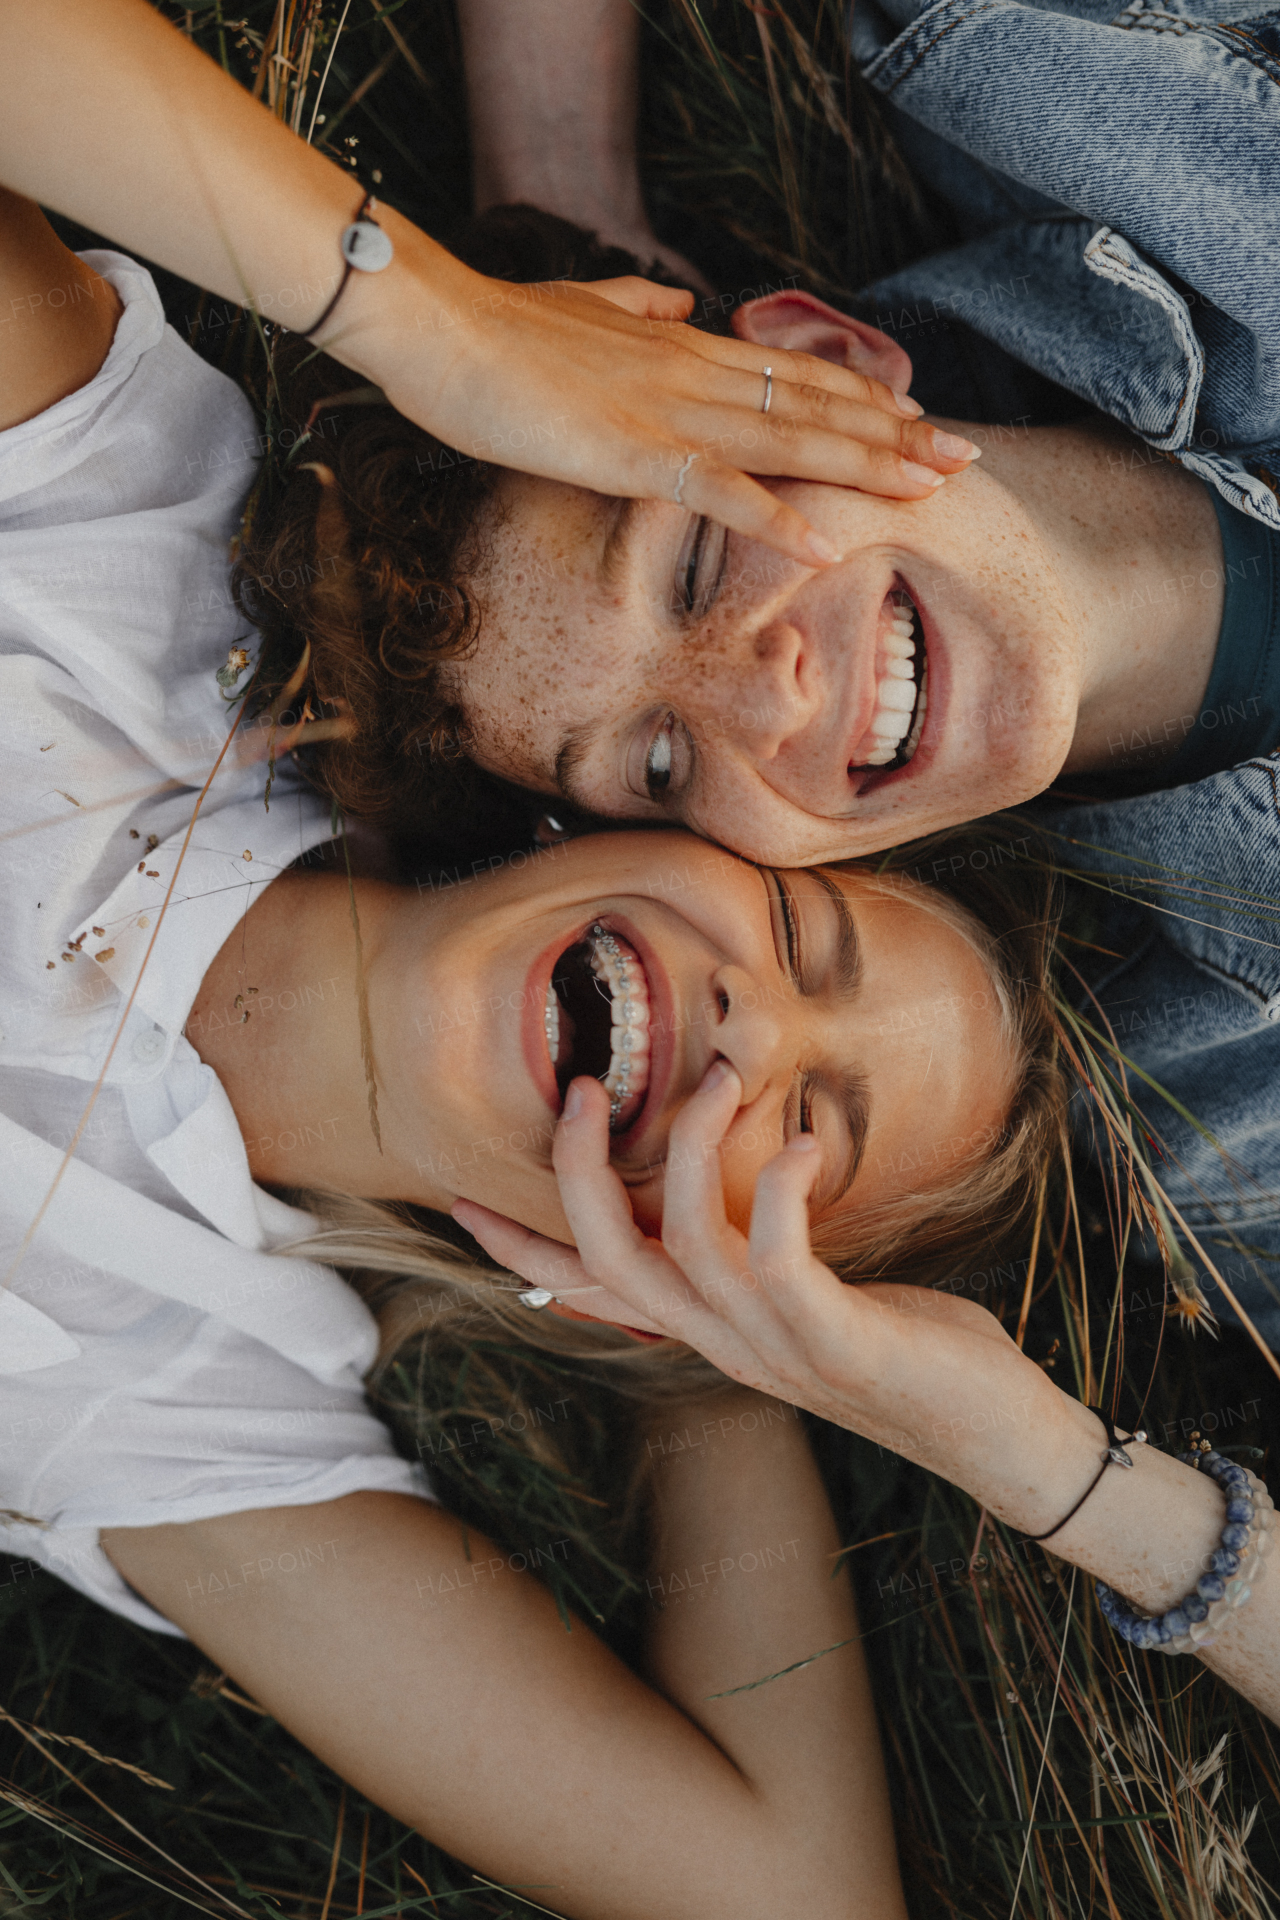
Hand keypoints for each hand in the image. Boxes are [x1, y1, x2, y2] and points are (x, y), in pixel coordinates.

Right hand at [334, 225, 976, 571]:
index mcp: (683, 346)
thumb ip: (638, 306)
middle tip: (966, 456)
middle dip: (896, 434)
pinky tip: (826, 544)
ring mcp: (670, 412)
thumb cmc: (499, 328)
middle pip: (816, 404)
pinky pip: (720, 491)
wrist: (439, 326)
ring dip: (867, 466)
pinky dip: (777, 518)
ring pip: (791, 440)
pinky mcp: (632, 452)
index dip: (862, 396)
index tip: (916, 417)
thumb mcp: (582, 307)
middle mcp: (695, 373)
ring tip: (933, 487)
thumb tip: (680, 300)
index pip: (794, 372)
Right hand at [453, 1066, 1070, 1519]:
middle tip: (587, 1089)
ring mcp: (774, 1349)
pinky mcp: (834, 1343)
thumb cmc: (908, 1350)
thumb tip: (734, 1195)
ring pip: (684, 1245)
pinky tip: (801, 1144)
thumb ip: (758, 1260)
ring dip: (692, 1149)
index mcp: (708, 1329)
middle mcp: (722, 1343)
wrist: (997, 1436)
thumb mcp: (811, 1299)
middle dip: (578, 1171)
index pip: (587, 1289)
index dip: (518, 1247)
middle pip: (607, 1259)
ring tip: (721, 1078)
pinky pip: (775, 1262)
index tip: (457, 1198)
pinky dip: (779, 1191)